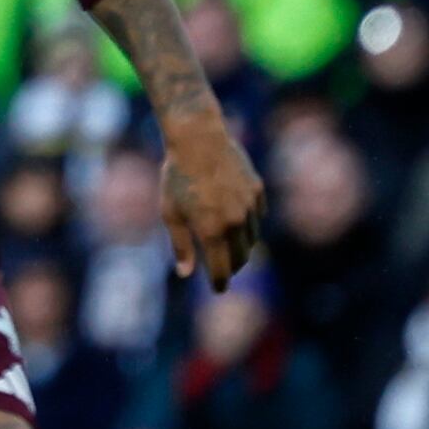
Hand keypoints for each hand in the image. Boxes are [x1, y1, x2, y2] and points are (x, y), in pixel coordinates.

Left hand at [159, 102, 265, 283]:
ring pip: (251, 239)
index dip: (220, 283)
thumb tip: (185, 274)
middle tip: (223, 269)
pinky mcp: (257, 191)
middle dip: (232, 268)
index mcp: (211, 231)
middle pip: (241, 259)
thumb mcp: (171, 213)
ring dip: (240, 247)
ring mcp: (249, 206)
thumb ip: (181, 246)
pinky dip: (248, 224)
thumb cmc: (177, 176)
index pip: (222, 270)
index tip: (218, 289)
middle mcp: (234, 222)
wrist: (199, 138)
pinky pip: (257, 217)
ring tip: (228, 245)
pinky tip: (236, 220)